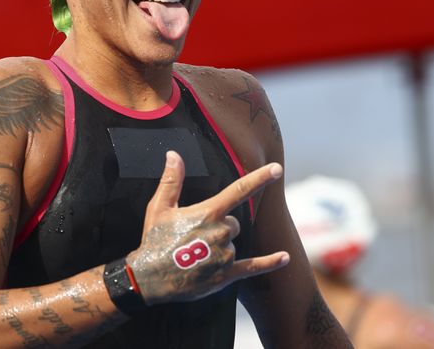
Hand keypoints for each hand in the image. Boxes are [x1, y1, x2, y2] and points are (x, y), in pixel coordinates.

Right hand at [127, 151, 289, 304]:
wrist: (148, 278)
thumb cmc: (154, 240)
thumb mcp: (159, 207)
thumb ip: (172, 180)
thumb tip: (174, 154)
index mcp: (208, 213)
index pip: (239, 190)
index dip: (259, 178)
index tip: (277, 168)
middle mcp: (221, 232)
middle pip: (234, 223)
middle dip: (220, 227)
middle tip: (195, 238)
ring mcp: (225, 254)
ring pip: (234, 244)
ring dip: (221, 246)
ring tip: (195, 256)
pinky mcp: (226, 275)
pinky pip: (253, 267)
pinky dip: (270, 263)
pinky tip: (285, 258)